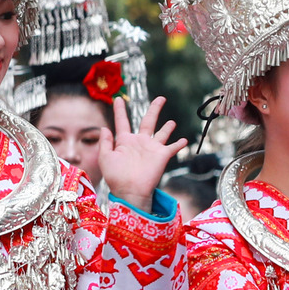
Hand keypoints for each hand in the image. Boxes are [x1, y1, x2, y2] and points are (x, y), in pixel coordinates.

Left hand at [96, 96, 186, 211]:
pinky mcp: (162, 155)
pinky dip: (179, 144)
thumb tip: (104, 127)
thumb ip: (105, 142)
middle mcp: (139, 142)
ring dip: (168, 128)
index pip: (122, 121)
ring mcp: (152, 148)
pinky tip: (184, 140)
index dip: (120, 110)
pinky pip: (172, 147)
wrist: (130, 191)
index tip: (118, 99)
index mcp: (124, 141)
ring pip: (162, 133)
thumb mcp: (105, 158)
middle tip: (161, 98)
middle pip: (148, 120)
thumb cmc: (116, 177)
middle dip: (155, 109)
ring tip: (172, 122)